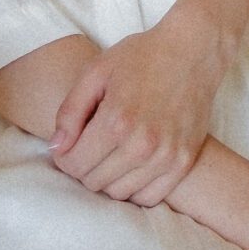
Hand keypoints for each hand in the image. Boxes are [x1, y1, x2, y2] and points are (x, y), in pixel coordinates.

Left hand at [49, 12, 230, 203]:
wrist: (192, 52)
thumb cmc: (140, 57)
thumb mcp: (96, 72)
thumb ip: (70, 111)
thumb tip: (56, 149)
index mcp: (116, 121)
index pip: (75, 165)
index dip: (64, 159)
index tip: (67, 148)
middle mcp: (142, 145)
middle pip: (95, 182)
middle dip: (83, 168)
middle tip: (86, 149)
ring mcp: (166, 157)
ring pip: (120, 193)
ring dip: (107, 180)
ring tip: (107, 156)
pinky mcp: (183, 162)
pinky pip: (150, 197)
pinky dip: (134, 188)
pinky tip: (129, 167)